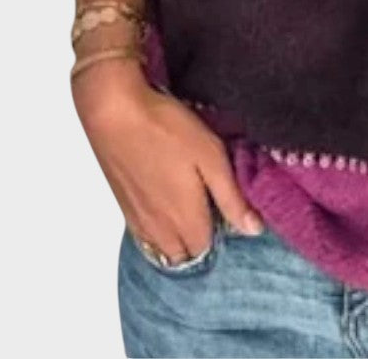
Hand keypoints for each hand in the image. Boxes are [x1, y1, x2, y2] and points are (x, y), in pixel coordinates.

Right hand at [71, 60, 263, 263]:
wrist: (114, 113)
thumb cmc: (167, 130)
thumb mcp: (211, 158)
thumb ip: (231, 198)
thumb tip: (253, 230)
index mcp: (185, 220)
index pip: (208, 249)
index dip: (221, 232)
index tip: (227, 206)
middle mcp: (159, 229)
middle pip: (184, 254)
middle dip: (199, 240)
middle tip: (210, 204)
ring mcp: (136, 219)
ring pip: (162, 247)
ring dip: (177, 238)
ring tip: (188, 203)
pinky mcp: (121, 205)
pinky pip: (143, 235)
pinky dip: (157, 230)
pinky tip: (163, 200)